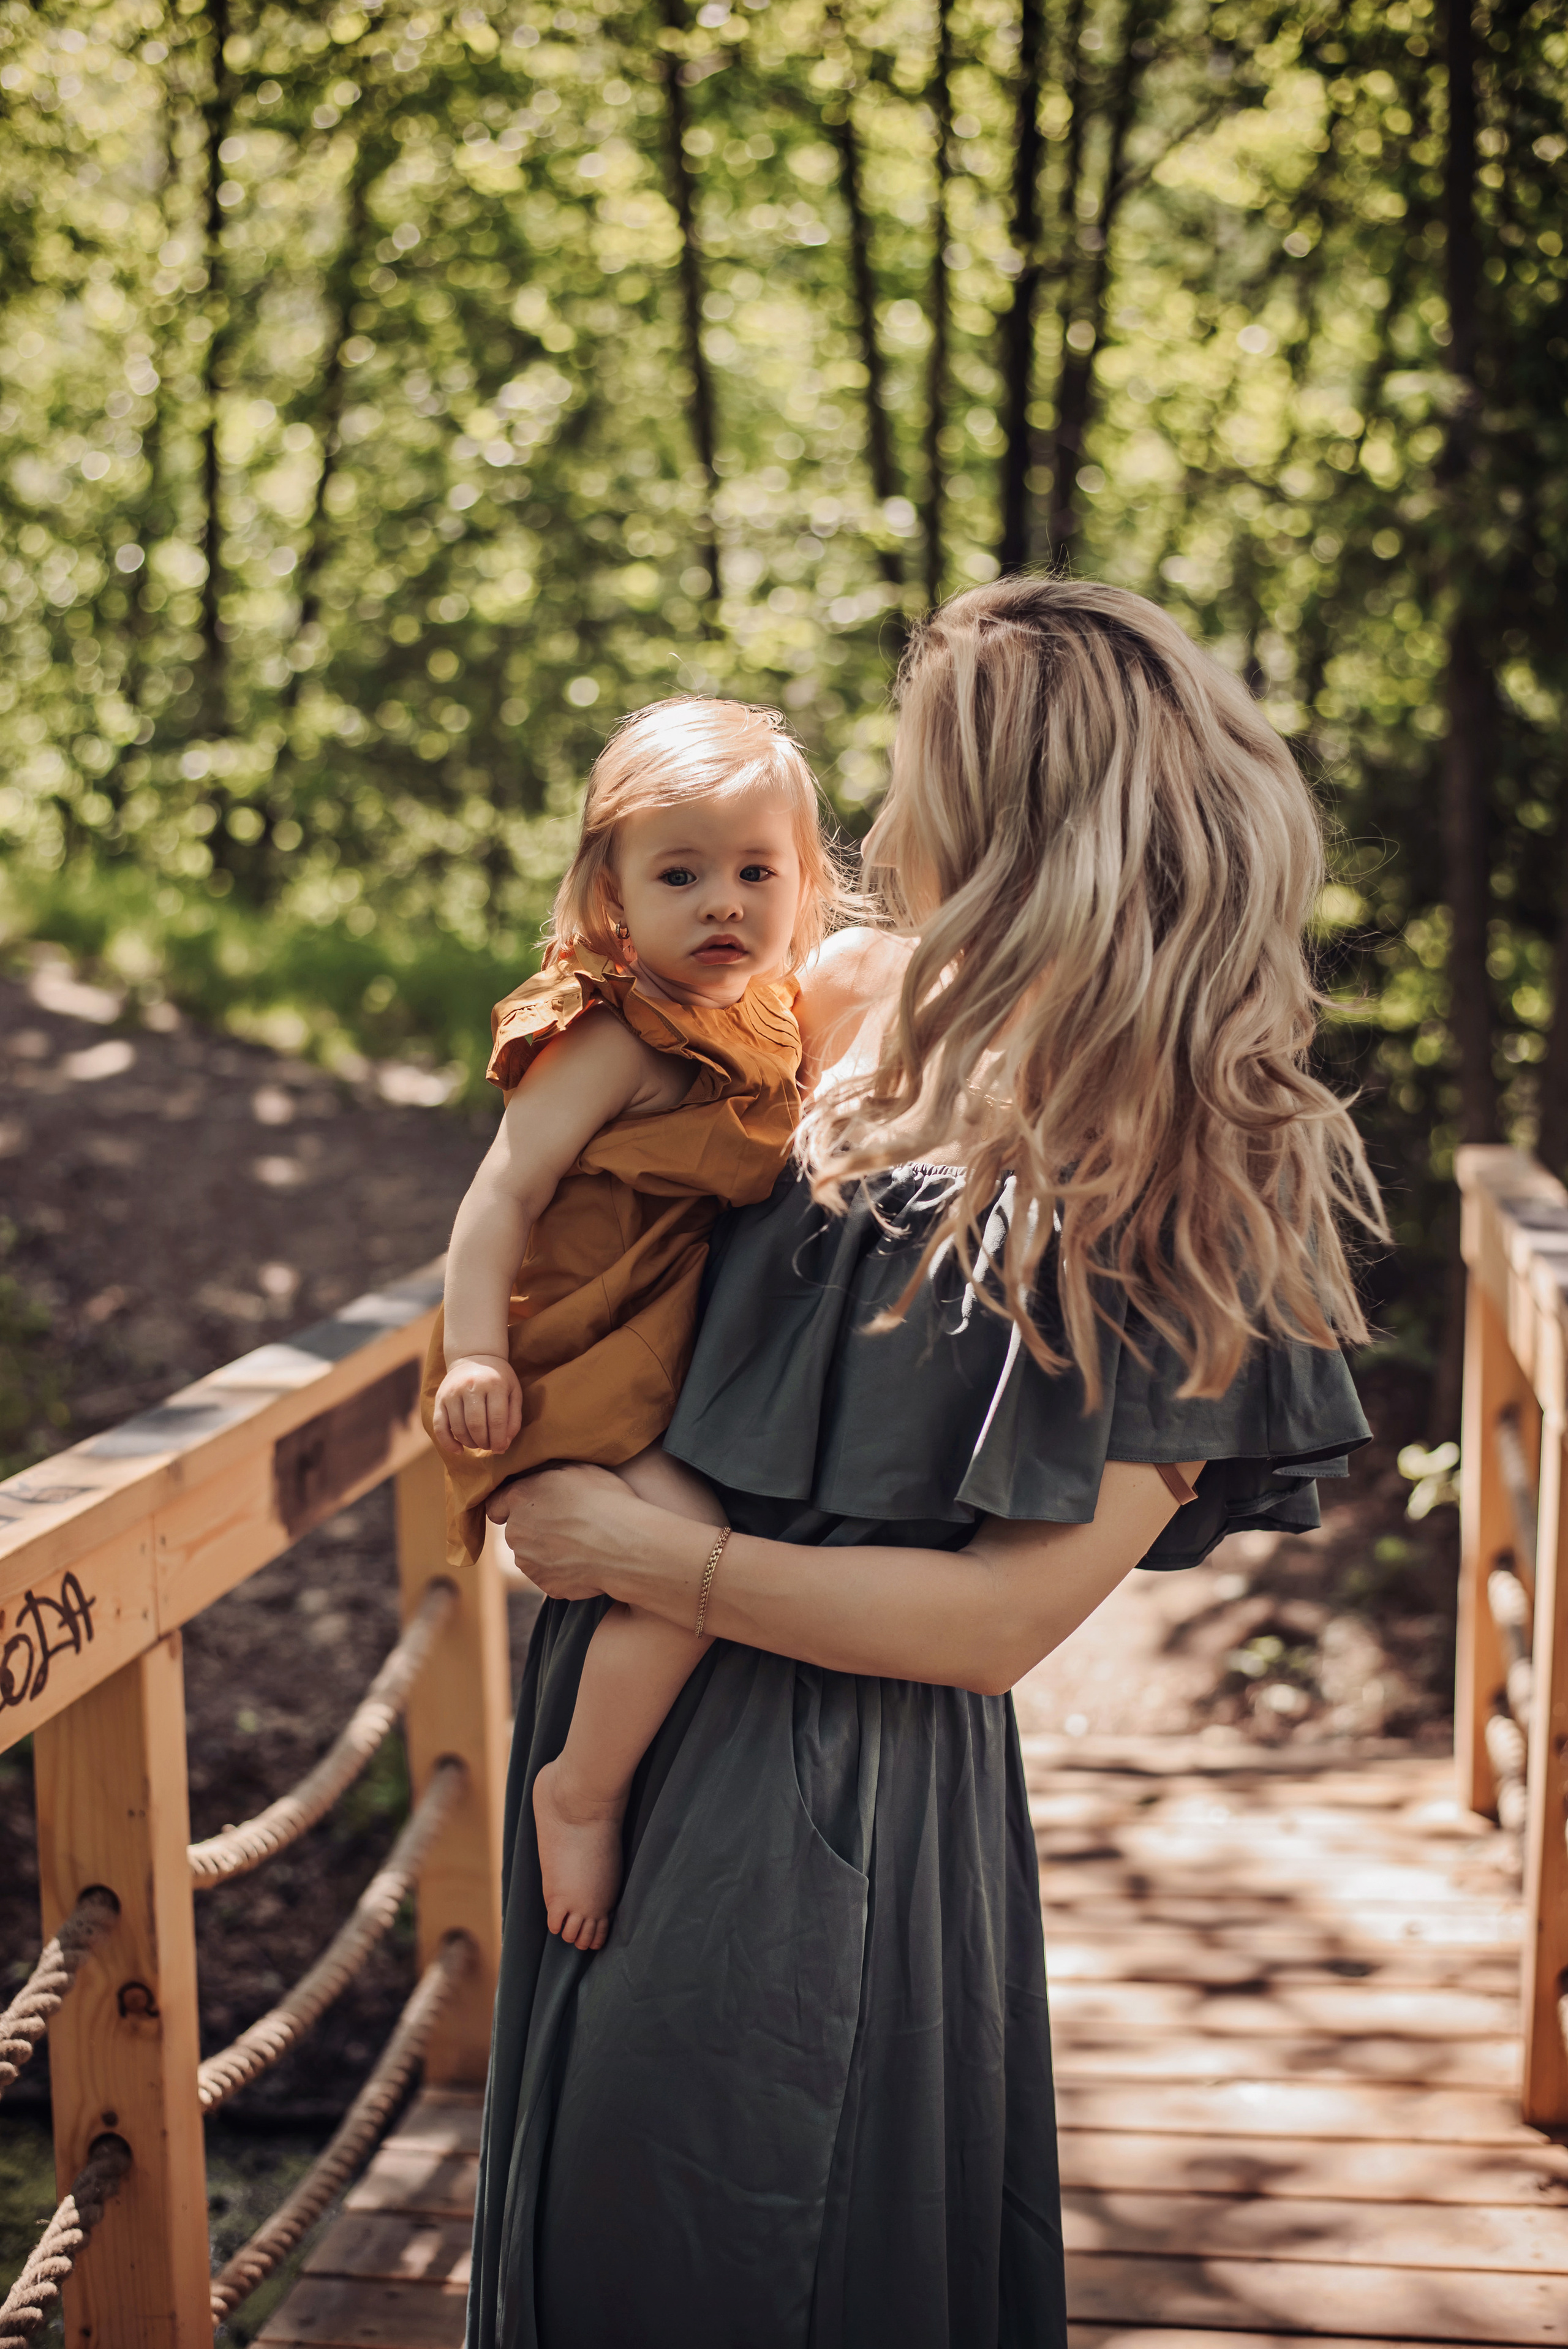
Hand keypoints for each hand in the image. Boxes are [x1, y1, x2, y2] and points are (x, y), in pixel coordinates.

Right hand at [432, 1353, 522, 1458]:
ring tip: (478, 1443)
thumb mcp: (513, 1392)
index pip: (496, 1420)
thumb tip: (503, 1445)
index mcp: (494, 1384)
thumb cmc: (498, 1379)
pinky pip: (439, 1426)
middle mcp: (471, 1386)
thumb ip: (513, 1418)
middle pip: (476, 1425)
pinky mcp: (440, 1399)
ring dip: (470, 1443)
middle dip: (484, 1443)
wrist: (474, 1356)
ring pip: (458, 1428)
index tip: (500, 1448)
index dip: (499, 1440)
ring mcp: (452, 1392)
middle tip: (489, 1446)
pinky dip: (447, 1442)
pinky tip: (458, 1449)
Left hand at [485, 1463, 637, 1601]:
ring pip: (532, 1556)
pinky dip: (564, 1570)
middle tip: (567, 1523)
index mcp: (520, 1498)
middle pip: (517, 1532)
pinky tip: (587, 1561)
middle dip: (535, 1528)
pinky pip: (551, 1576)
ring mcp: (530, 1563)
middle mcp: (516, 1533)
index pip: (495, 1505)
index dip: (509, 1505)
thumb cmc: (605, 1501)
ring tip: (581, 1543)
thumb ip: (549, 1475)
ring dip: (548, 1550)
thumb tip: (543, 1479)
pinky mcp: (546, 1585)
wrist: (626, 1546)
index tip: (529, 1506)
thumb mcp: (578, 1470)